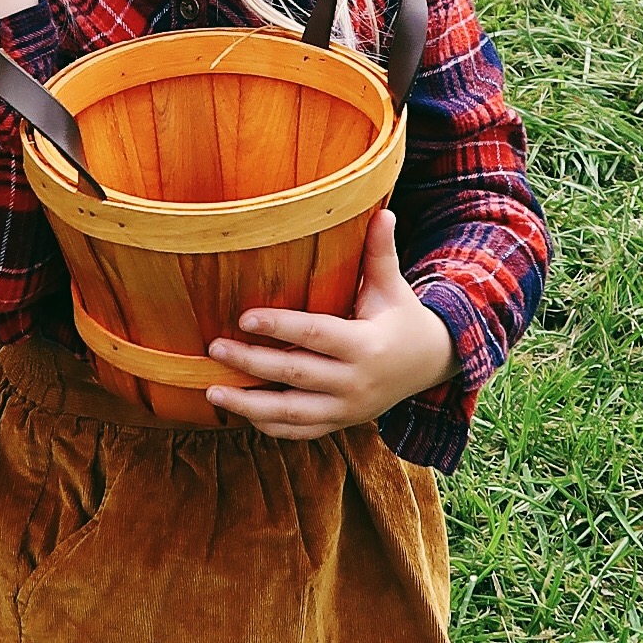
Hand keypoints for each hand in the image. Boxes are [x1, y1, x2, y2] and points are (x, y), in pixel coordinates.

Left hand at [206, 210, 458, 439]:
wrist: (430, 365)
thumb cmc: (402, 318)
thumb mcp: (392, 288)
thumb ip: (380, 254)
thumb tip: (381, 211)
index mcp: (368, 345)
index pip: (316, 334)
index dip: (279, 327)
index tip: (244, 318)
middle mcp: (357, 382)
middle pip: (295, 373)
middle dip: (252, 362)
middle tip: (215, 348)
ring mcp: (348, 408)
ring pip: (293, 412)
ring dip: (250, 405)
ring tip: (212, 391)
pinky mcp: (342, 423)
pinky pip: (301, 431)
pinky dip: (270, 425)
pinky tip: (241, 413)